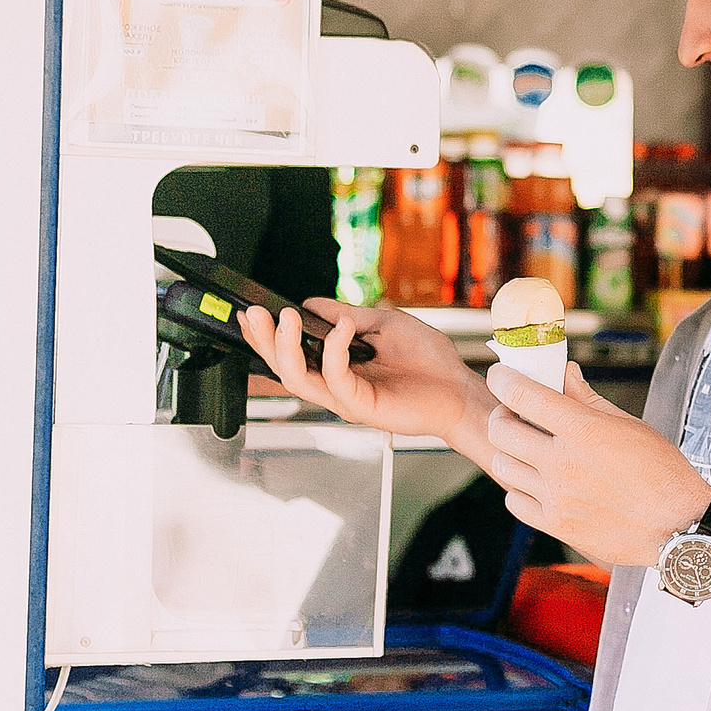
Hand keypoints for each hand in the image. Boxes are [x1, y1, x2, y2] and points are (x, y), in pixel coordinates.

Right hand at [238, 299, 490, 439]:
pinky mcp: (362, 406)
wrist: (459, 386)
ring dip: (287, 347)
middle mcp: (335, 384)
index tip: (251, 311)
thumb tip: (311, 303)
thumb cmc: (428, 360)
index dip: (267, 335)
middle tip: (255, 312)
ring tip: (286, 318)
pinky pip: (336, 380)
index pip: (292, 353)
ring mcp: (346, 398)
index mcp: (337, 366)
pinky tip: (341, 329)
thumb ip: (347, 315)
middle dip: (265, 340)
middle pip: (285, 368)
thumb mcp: (385, 324)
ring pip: (299, 379)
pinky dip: (333, 352)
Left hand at [480, 361, 710, 566]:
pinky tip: (537, 482)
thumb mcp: (630, 426)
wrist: (678, 527)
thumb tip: (565, 374)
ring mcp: (556, 497)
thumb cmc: (663, 474)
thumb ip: (589, 399)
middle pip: (502, 430)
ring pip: (502, 465)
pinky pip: (514, 501)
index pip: (522, 395)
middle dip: (503, 415)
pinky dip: (519, 488)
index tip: (501, 375)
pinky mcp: (556, 524)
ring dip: (509, 452)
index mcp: (584, 430)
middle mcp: (563, 463)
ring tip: (528, 450)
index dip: (503, 379)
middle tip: (515, 415)